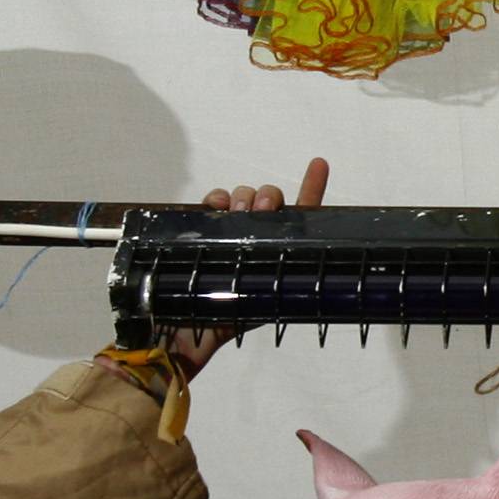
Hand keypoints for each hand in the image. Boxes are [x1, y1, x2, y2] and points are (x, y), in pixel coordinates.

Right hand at [170, 157, 329, 379]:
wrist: (179, 335)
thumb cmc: (219, 325)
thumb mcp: (257, 307)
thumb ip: (275, 286)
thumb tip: (290, 263)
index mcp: (276, 258)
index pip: (301, 218)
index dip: (312, 188)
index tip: (319, 164)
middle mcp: (255, 241)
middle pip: (270, 202)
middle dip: (269, 198)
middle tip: (262, 211)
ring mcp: (228, 235)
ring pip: (244, 197)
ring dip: (243, 198)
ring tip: (236, 214)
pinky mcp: (202, 232)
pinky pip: (214, 203)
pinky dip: (216, 198)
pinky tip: (216, 206)